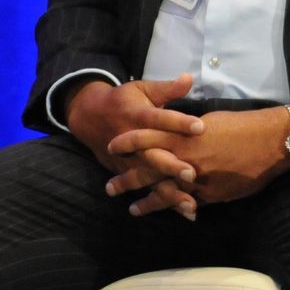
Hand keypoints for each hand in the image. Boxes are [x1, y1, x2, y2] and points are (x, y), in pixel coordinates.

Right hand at [66, 74, 207, 213]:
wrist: (89, 116)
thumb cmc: (124, 100)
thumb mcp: (143, 88)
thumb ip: (167, 88)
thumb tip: (190, 77)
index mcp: (138, 115)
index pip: (160, 119)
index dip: (179, 122)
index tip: (200, 126)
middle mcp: (133, 140)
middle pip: (153, 154)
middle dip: (171, 166)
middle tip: (192, 174)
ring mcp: (129, 160)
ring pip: (150, 178)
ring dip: (169, 193)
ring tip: (190, 205)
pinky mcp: (126, 172)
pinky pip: (145, 189)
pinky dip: (162, 202)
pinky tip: (182, 212)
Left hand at [107, 106, 289, 215]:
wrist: (270, 141)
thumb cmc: (242, 125)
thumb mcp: (210, 120)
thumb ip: (188, 130)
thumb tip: (176, 133)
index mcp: (183, 136)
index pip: (147, 138)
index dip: (128, 143)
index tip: (111, 146)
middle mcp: (186, 159)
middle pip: (149, 171)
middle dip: (127, 180)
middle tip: (109, 187)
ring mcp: (198, 180)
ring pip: (165, 193)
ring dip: (148, 203)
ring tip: (133, 210)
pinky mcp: (212, 194)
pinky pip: (190, 203)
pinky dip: (179, 209)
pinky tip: (171, 215)